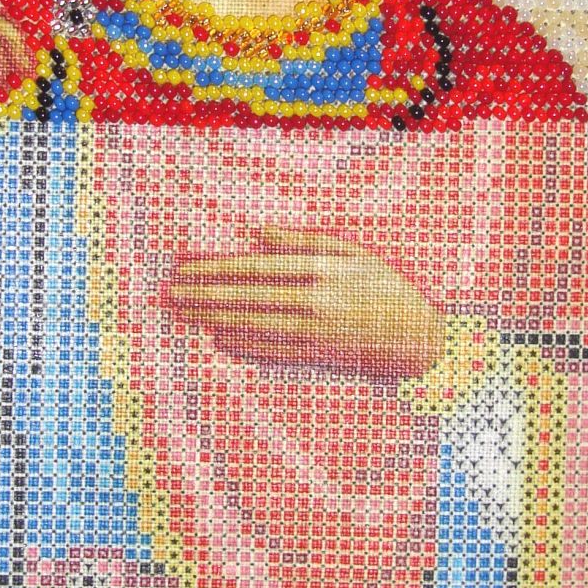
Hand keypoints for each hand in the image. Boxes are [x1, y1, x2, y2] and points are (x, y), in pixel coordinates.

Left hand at [163, 227, 445, 380]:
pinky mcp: (316, 356)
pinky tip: (217, 339)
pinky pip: (270, 351)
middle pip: (246, 297)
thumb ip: (305, 241)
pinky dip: (241, 345)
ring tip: (182, 313)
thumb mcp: (355, 253)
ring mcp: (314, 333)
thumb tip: (258, 231)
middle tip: (169, 292)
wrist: (419, 338)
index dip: (216, 266)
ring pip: (252, 325)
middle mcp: (314, 301)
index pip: (256, 267)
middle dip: (203, 294)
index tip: (185, 264)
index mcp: (322, 269)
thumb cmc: (388, 287)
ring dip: (213, 318)